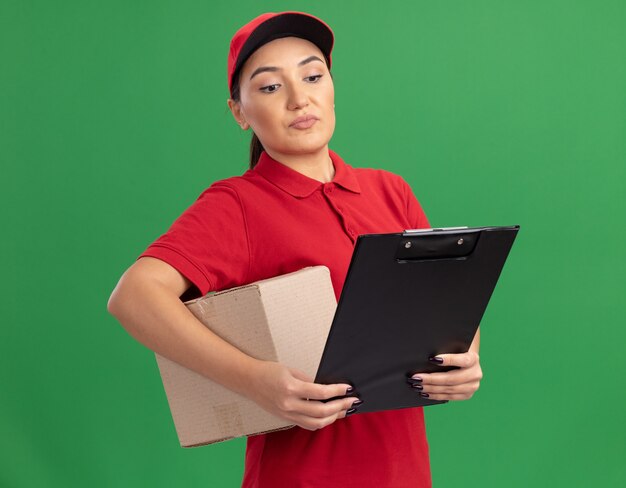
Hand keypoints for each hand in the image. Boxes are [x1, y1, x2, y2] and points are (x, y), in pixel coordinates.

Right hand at [246, 360, 360, 430]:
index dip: (338, 391)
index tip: (348, 388)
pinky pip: (306, 424)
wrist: (248, 380)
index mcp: (291, 388)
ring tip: (344, 410)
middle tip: (352, 401)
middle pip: (321, 412)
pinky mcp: (285, 418)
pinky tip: (329, 416)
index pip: (321, 393)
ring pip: (316, 423)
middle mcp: (289, 404)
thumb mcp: (291, 370)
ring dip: (333, 418)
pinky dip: (321, 421)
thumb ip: (309, 380)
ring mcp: (287, 414)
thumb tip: (327, 389)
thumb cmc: (269, 371)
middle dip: (340, 406)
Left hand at [409, 351, 481, 400]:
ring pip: (450, 389)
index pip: (462, 360)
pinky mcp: (467, 394)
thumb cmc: (455, 351)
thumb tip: (427, 357)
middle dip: (432, 379)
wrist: (467, 361)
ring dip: (431, 389)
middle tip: (416, 377)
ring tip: (417, 386)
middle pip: (452, 378)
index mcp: (473, 359)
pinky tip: (425, 393)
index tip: (432, 359)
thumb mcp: (453, 347)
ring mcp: (472, 386)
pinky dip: (436, 395)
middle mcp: (475, 373)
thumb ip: (444, 348)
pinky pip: (450, 397)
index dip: (449, 359)